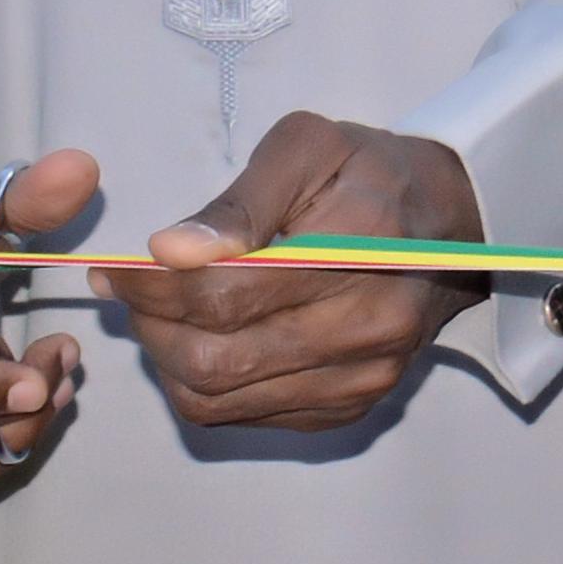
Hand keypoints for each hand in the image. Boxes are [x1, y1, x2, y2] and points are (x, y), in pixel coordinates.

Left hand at [115, 115, 482, 432]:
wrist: (448, 222)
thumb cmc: (367, 172)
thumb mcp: (306, 147)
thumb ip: (238, 203)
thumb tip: (169, 251)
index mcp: (361, 244)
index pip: (226, 295)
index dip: (151, 289)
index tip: (114, 270)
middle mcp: (371, 325)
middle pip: (217, 359)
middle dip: (150, 328)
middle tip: (129, 293)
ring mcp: (364, 376)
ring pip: (220, 398)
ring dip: (167, 359)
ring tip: (159, 315)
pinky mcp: (351, 406)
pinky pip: (244, 416)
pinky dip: (203, 384)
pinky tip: (203, 339)